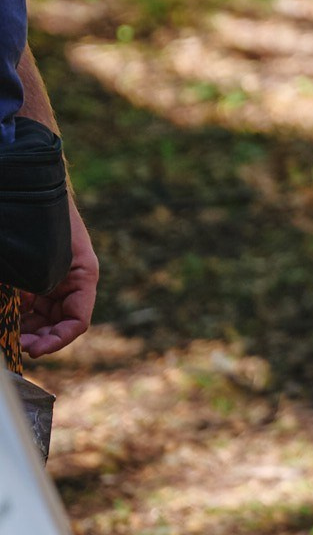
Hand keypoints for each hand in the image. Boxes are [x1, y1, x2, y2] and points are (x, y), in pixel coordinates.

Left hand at [18, 195, 98, 358]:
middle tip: (14, 345)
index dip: (57, 340)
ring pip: (38, 317)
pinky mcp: (30, 278)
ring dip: (23, 328)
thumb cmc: (42, 217)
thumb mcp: (41, 257)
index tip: (34, 349)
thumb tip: (18, 322)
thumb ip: (36, 283)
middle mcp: (68, 282)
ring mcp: (48, 280)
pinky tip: (2, 316)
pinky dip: (13, 314)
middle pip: (57, 324)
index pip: (76, 321)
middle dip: (36, 338)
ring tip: (5, 333)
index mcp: (83, 276)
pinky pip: (24, 305)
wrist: (28, 185)